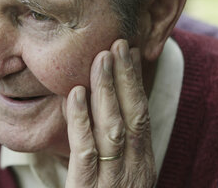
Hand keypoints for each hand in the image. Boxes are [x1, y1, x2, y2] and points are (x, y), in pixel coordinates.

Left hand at [66, 39, 155, 186]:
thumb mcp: (115, 180)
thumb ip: (110, 151)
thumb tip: (100, 111)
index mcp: (141, 168)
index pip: (141, 117)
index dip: (136, 84)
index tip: (130, 54)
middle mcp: (134, 173)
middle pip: (132, 116)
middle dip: (126, 78)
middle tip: (118, 43)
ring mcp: (114, 183)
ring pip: (112, 128)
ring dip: (107, 90)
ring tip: (101, 57)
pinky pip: (86, 151)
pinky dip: (81, 119)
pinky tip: (76, 93)